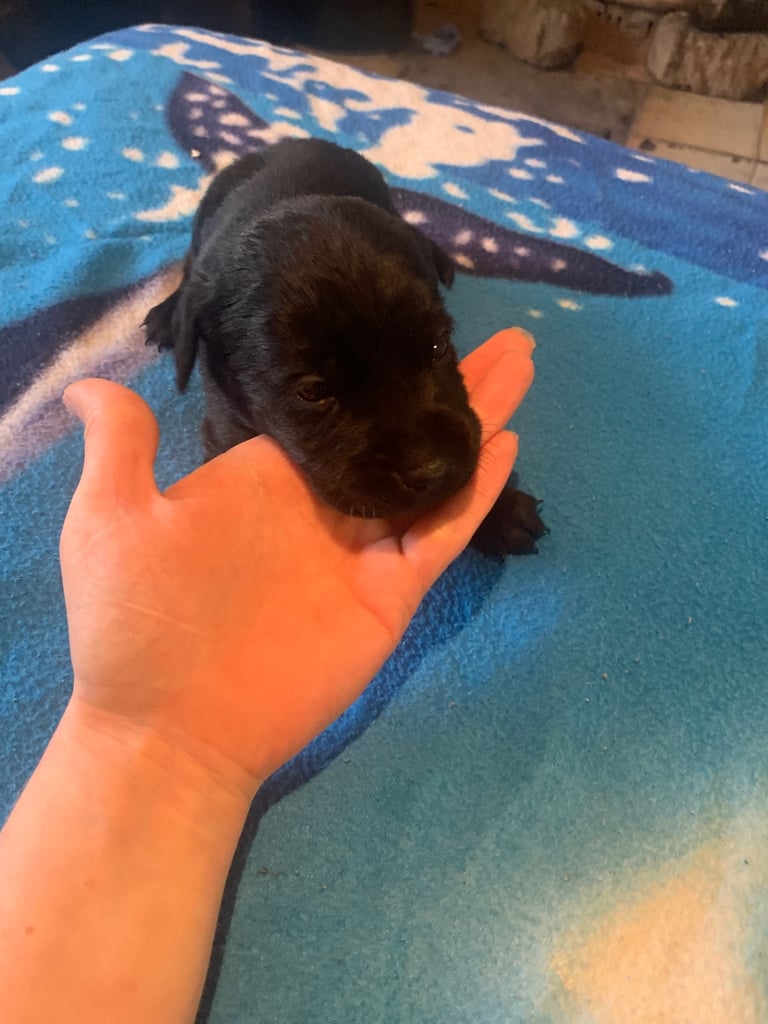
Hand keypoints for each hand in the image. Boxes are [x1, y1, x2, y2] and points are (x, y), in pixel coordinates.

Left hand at [59, 328, 534, 799]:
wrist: (169, 727)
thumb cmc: (136, 624)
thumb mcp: (111, 520)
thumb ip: (120, 447)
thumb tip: (89, 381)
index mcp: (270, 477)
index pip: (336, 409)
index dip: (372, 367)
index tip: (408, 320)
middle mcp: (325, 504)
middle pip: (399, 430)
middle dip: (451, 383)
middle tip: (503, 337)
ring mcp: (362, 551)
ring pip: (433, 471)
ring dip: (478, 420)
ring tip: (517, 367)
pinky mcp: (389, 596)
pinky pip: (440, 534)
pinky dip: (474, 492)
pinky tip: (504, 445)